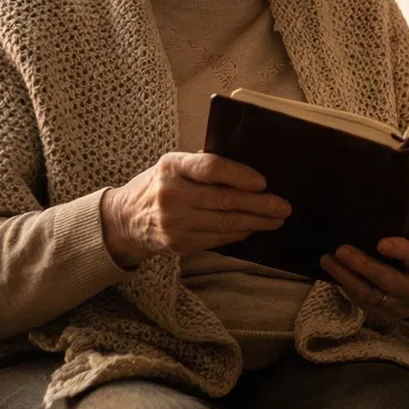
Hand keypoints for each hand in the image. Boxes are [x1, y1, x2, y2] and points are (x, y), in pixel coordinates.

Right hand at [100, 152, 290, 267]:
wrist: (125, 220)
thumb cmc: (158, 185)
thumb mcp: (173, 165)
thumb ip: (203, 165)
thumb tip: (248, 169)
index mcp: (172, 166)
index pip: (212, 168)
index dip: (241, 175)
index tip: (264, 182)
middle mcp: (172, 194)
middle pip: (225, 200)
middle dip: (260, 205)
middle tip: (283, 206)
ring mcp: (174, 222)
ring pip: (225, 224)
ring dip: (256, 222)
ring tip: (276, 219)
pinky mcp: (178, 244)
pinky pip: (217, 239)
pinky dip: (238, 234)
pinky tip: (252, 228)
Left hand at [320, 238, 408, 320]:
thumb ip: (403, 244)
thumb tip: (371, 229)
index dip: (399, 251)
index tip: (381, 243)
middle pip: (388, 280)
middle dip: (362, 265)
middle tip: (341, 250)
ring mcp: (399, 307)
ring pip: (370, 295)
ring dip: (346, 277)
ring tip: (327, 261)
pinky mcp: (385, 316)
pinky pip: (363, 303)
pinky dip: (347, 287)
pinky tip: (335, 274)